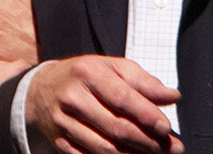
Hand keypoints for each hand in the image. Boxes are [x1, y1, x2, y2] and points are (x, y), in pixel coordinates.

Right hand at [26, 56, 181, 153]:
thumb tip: (173, 96)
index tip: (166, 128)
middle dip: (149, 141)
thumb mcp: (111, 67)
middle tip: (173, 147)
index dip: (146, 115)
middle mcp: (73, 98)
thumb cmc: (83, 76)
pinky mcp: (60, 142)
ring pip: (105, 148)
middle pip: (116, 127)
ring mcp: (64, 122)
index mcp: (88, 73)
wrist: (40, 89)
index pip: (122, 97)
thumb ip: (143, 81)